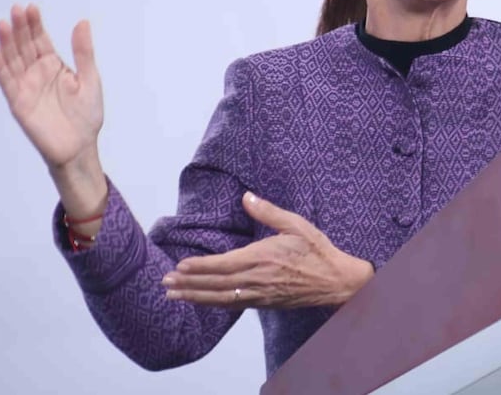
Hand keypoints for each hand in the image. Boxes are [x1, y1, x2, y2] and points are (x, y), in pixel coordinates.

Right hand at [0, 4, 106, 213]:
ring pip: (13, 60)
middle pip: (25, 46)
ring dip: (7, 43)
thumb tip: (83, 22)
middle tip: (16, 9)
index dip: (35, 24)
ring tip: (3, 24)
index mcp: (54, 65)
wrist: (80, 146)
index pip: (41, 40)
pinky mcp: (18, 102)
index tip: (31, 7)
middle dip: (20, 28)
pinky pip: (7, 82)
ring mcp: (26, 87)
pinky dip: (0, 67)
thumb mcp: (90, 78)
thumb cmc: (86, 115)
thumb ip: (83, 52)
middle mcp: (37, 73)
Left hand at [162, 192, 373, 308]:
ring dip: (195, 296)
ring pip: (221, 298)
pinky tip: (200, 300)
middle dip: (189, 283)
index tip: (181, 265)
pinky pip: (233, 304)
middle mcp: (258, 279)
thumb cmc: (317, 250)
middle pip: (216, 284)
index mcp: (264, 258)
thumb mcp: (296, 224)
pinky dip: (212, 303)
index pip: (224, 265)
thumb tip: (247, 196)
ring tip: (173, 294)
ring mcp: (259, 294)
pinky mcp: (263, 302)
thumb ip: (268, 211)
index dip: (201, 266)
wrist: (335, 281)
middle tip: (165, 282)